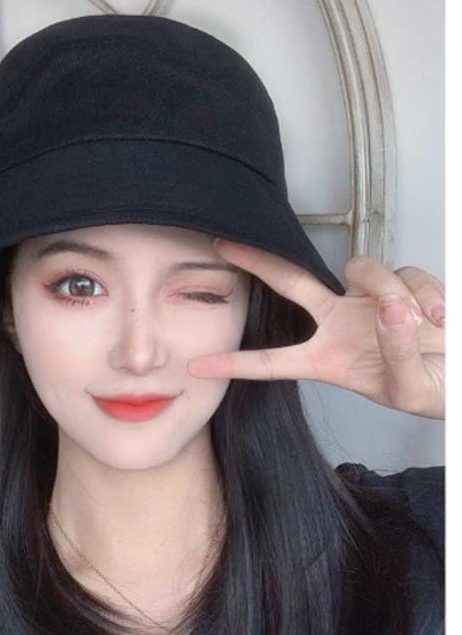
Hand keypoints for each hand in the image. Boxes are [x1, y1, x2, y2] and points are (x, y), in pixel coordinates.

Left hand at [187, 239, 444, 419]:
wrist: (460, 377)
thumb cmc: (432, 390)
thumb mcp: (408, 389)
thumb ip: (397, 353)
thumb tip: (389, 309)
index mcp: (327, 359)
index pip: (274, 360)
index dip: (237, 364)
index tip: (198, 367)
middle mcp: (339, 323)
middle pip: (291, 284)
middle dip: (259, 263)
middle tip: (224, 244)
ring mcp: (369, 301)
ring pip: (363, 271)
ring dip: (393, 292)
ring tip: (425, 324)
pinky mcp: (402, 286)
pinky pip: (407, 275)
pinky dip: (427, 295)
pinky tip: (442, 319)